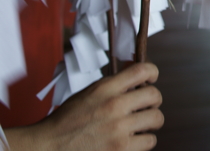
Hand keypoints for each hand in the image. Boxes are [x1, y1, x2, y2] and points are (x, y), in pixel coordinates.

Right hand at [6, 62, 163, 150]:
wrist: (48, 147)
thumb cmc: (66, 122)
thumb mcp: (88, 93)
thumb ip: (112, 86)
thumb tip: (137, 80)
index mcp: (105, 88)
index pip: (142, 70)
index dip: (152, 73)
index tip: (152, 79)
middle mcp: (114, 106)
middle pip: (154, 95)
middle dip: (153, 101)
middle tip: (146, 107)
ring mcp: (119, 129)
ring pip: (156, 119)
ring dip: (150, 123)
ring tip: (140, 126)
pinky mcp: (121, 148)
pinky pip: (149, 141)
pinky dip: (143, 141)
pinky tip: (132, 140)